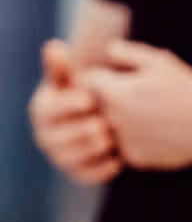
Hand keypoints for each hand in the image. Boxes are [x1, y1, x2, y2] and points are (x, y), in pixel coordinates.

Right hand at [28, 40, 119, 185]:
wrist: (107, 114)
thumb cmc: (89, 89)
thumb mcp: (77, 77)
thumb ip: (65, 66)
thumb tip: (53, 45)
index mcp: (43, 108)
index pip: (48, 109)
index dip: (68, 105)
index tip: (90, 98)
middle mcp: (46, 135)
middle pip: (57, 138)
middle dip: (81, 130)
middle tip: (102, 123)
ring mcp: (60, 156)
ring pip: (72, 158)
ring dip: (92, 148)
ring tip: (110, 137)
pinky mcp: (78, 172)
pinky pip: (88, 176)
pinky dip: (103, 169)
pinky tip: (119, 157)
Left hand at [82, 40, 191, 170]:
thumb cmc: (187, 90)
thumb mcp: (161, 62)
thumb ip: (127, 53)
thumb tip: (107, 50)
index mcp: (114, 93)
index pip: (87, 80)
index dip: (102, 76)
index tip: (117, 76)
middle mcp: (111, 119)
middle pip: (96, 105)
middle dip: (111, 98)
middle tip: (139, 95)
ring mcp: (121, 141)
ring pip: (110, 127)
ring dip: (122, 120)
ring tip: (151, 113)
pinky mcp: (134, 157)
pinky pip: (126, 145)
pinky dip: (139, 138)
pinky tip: (161, 130)